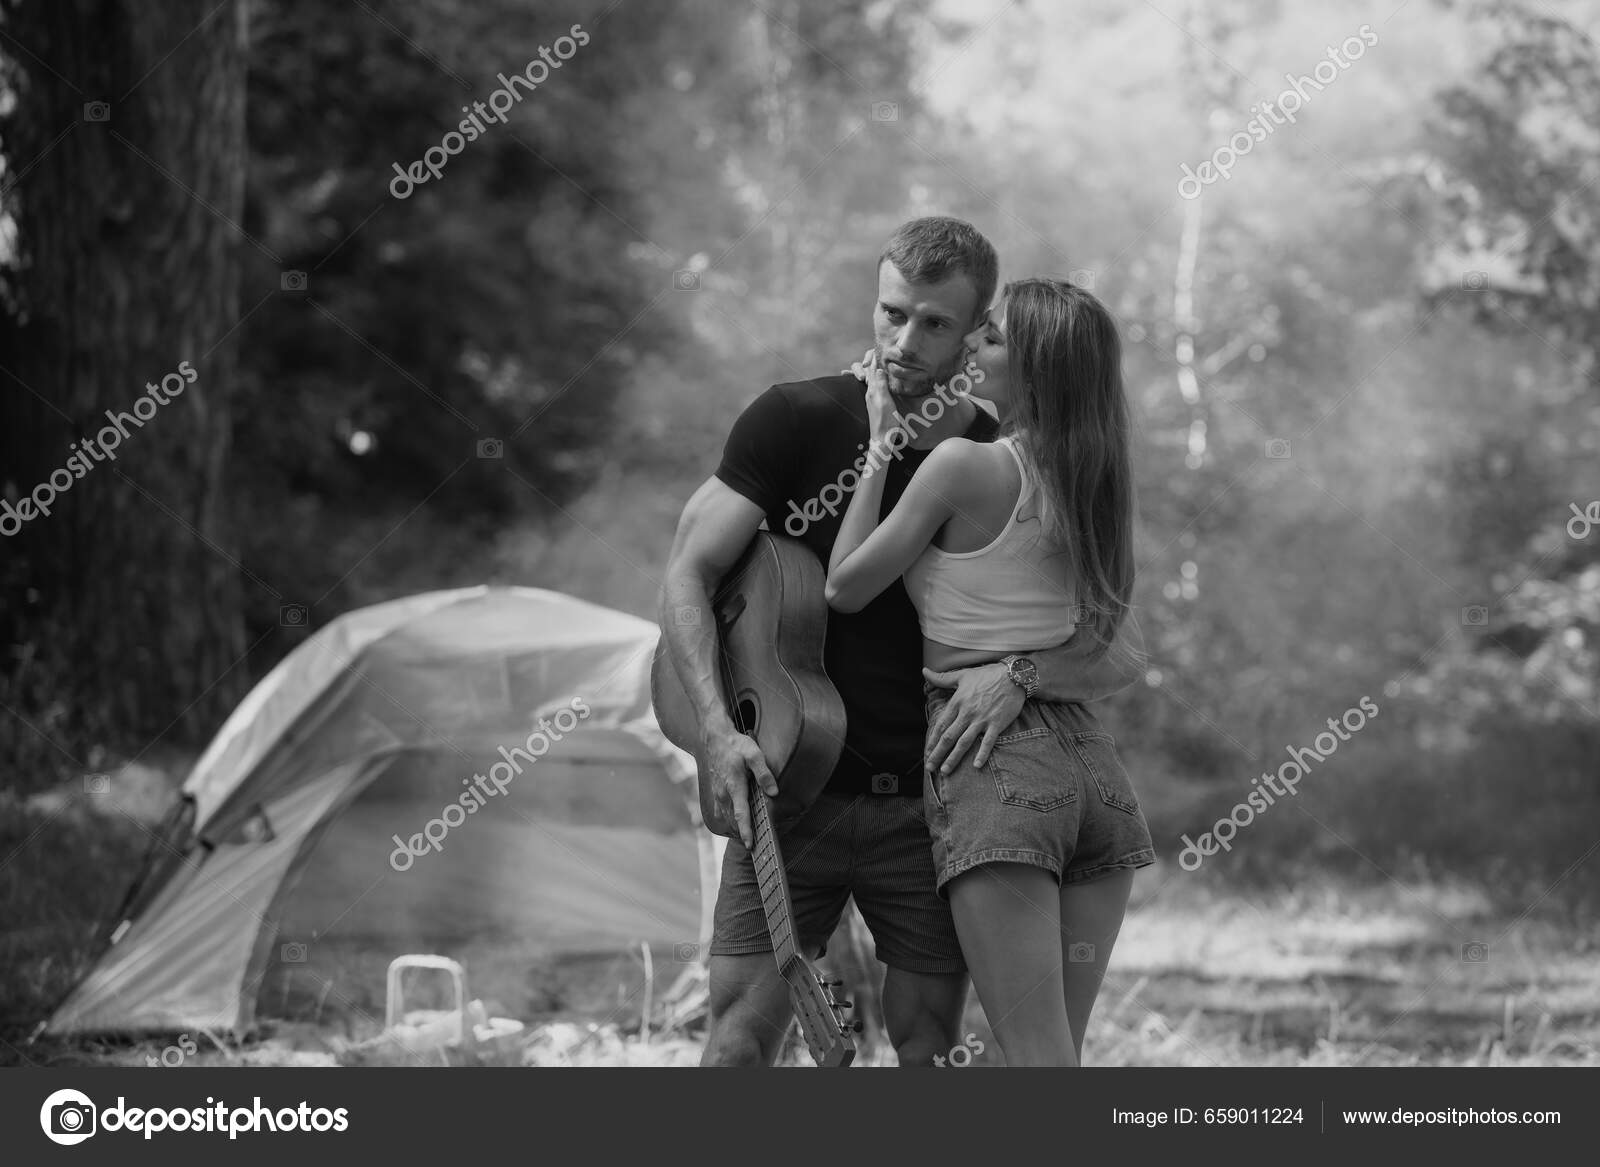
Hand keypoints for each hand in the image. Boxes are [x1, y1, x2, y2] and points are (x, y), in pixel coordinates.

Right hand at [702, 723, 778, 847]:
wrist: (715, 738)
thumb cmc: (736, 745)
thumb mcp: (754, 754)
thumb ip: (764, 774)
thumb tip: (774, 792)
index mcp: (734, 786)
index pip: (741, 814)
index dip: (746, 831)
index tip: (750, 845)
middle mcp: (724, 794)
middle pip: (734, 821)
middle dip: (744, 834)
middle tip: (758, 847)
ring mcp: (718, 794)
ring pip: (728, 818)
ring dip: (738, 829)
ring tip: (750, 838)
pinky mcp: (716, 793)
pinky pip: (722, 813)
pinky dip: (730, 821)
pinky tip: (739, 824)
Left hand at [863, 350, 905, 460]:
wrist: (882, 440)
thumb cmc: (885, 422)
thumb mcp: (884, 401)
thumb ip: (881, 384)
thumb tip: (878, 369)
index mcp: (872, 390)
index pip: (871, 369)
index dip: (873, 358)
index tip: (876, 347)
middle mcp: (870, 393)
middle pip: (867, 372)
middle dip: (869, 362)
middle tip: (873, 353)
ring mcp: (872, 399)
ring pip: (870, 380)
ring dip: (870, 370)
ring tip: (870, 362)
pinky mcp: (876, 405)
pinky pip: (873, 388)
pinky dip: (874, 380)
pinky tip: (876, 381)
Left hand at [922, 663, 1024, 777]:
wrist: (1014, 675)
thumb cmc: (987, 675)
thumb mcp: (962, 675)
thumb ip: (941, 678)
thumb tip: (924, 671)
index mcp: (957, 702)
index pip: (941, 725)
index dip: (933, 740)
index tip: (927, 752)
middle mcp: (967, 713)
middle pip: (949, 737)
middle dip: (938, 754)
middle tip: (930, 767)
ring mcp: (982, 719)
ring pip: (964, 742)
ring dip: (953, 758)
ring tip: (945, 771)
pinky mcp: (996, 724)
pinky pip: (988, 742)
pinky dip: (982, 754)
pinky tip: (976, 765)